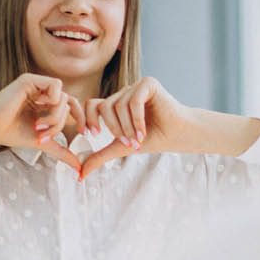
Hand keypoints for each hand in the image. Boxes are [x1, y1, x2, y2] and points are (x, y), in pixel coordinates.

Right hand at [0, 73, 85, 172]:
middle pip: (68, 105)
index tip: (84, 133)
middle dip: (60, 124)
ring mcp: (36, 85)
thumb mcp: (43, 142)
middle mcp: (42, 92)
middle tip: (45, 135)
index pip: (71, 106)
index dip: (81, 118)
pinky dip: (52, 100)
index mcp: (45, 103)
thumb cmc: (11, 134)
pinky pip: (56, 86)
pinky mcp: (30, 80)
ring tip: (37, 126)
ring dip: (54, 116)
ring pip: (63, 98)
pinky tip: (36, 106)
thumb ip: (61, 150)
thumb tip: (79, 166)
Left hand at [80, 77, 259, 179]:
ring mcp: (136, 86)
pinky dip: (137, 119)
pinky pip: (134, 100)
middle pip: (104, 106)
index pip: (92, 105)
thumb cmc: (154, 139)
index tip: (96, 135)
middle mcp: (124, 92)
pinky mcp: (148, 83)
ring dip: (127, 127)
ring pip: (119, 104)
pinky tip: (143, 131)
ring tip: (139, 139)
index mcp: (115, 104)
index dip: (89, 119)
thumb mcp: (121, 148)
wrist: (180, 135)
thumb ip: (100, 157)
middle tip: (128, 143)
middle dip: (114, 128)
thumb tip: (79, 175)